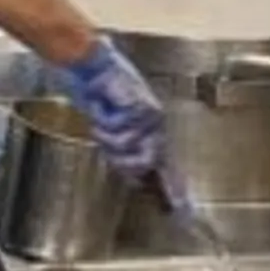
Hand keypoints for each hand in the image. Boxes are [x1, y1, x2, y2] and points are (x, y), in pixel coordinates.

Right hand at [57, 35, 166, 177]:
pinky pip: (117, 131)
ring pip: (127, 148)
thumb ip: (122, 150)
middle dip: (123, 161)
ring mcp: (151, 115)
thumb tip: (135, 178)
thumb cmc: (95, 90)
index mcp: (152, 128)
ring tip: (101, 115)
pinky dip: (103, 121)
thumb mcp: (108, 126)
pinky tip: (102, 104)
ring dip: (106, 136)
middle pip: (146, 163)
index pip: (164, 163)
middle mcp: (156, 123)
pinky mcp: (141, 107)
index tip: (180, 209)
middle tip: (106, 142)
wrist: (89, 62)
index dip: (172, 187)